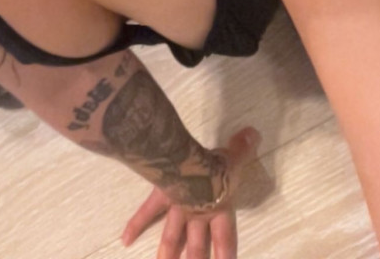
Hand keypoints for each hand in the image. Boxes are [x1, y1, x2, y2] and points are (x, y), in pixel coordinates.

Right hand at [121, 126, 260, 257]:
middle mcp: (198, 215)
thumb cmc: (214, 165)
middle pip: (197, 248)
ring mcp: (178, 208)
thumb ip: (244, 147)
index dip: (226, 256)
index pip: (226, 240)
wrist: (186, 163)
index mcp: (218, 210)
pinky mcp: (161, 197)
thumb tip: (254, 133)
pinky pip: (147, 212)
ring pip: (172, 238)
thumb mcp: (235, 157)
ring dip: (168, 255)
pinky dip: (135, 225)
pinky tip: (125, 240)